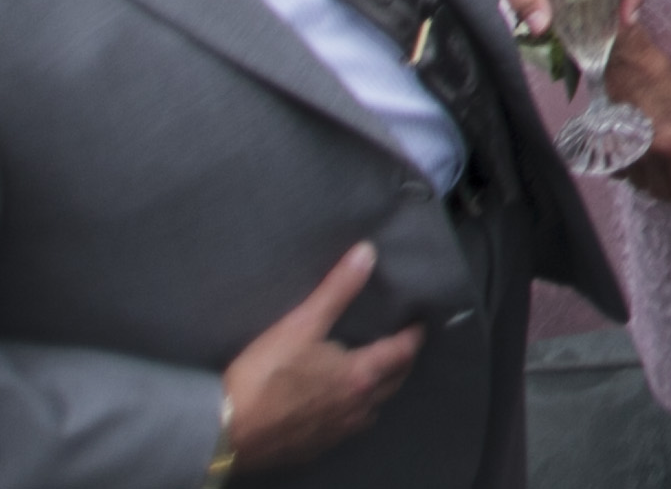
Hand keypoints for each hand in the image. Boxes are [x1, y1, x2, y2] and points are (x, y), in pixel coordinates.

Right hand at [220, 243, 422, 470]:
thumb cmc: (263, 375)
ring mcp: (337, 432)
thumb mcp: (300, 324)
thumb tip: (367, 253)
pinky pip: (349, 427)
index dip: (414, 335)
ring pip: (373, 408)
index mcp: (361, 376)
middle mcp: (358, 407)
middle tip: (400, 343)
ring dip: (380, 388)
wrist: (222, 431)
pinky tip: (340, 403)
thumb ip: (337, 289)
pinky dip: (355, 410)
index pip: (404, 352)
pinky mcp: (315, 448)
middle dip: (402, 361)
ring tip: (375, 370)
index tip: (419, 321)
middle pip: (395, 381)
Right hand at [605, 17, 670, 205]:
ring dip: (656, 182)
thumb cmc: (658, 77)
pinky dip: (635, 172)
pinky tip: (642, 157)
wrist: (618, 63)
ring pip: (643, 185)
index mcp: (670, 144)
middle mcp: (645, 157)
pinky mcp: (606, 151)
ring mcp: (623, 156)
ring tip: (664, 168)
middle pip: (662, 192)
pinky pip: (624, 174)